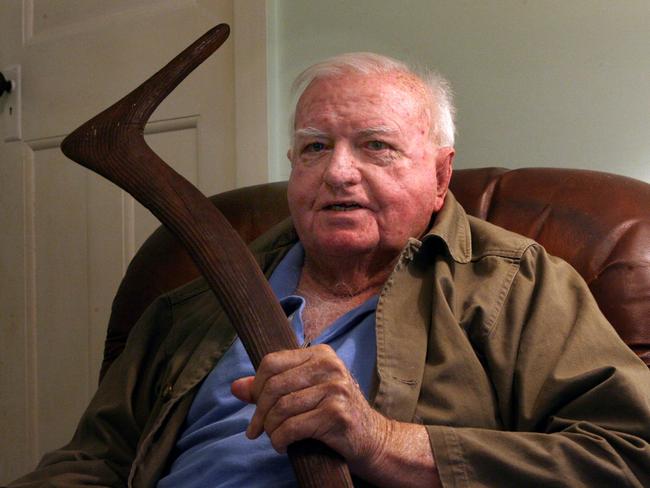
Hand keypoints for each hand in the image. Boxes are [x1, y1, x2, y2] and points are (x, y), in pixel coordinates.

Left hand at [230, 344, 390, 468]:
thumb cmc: (335, 414)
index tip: (255, 407)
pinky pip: (292, 427)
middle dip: (259, 412)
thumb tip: (235, 387)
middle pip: (274, 385)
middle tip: (256, 430)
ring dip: (270, 429)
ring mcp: (335, 389)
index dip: (256, 387)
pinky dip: (280, 440)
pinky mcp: (336, 414)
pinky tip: (283, 446)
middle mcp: (330, 366)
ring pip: (281, 408)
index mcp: (320, 354)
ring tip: (273, 437)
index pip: (272, 362)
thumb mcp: (305, 393)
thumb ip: (271, 387)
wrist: (373, 439)